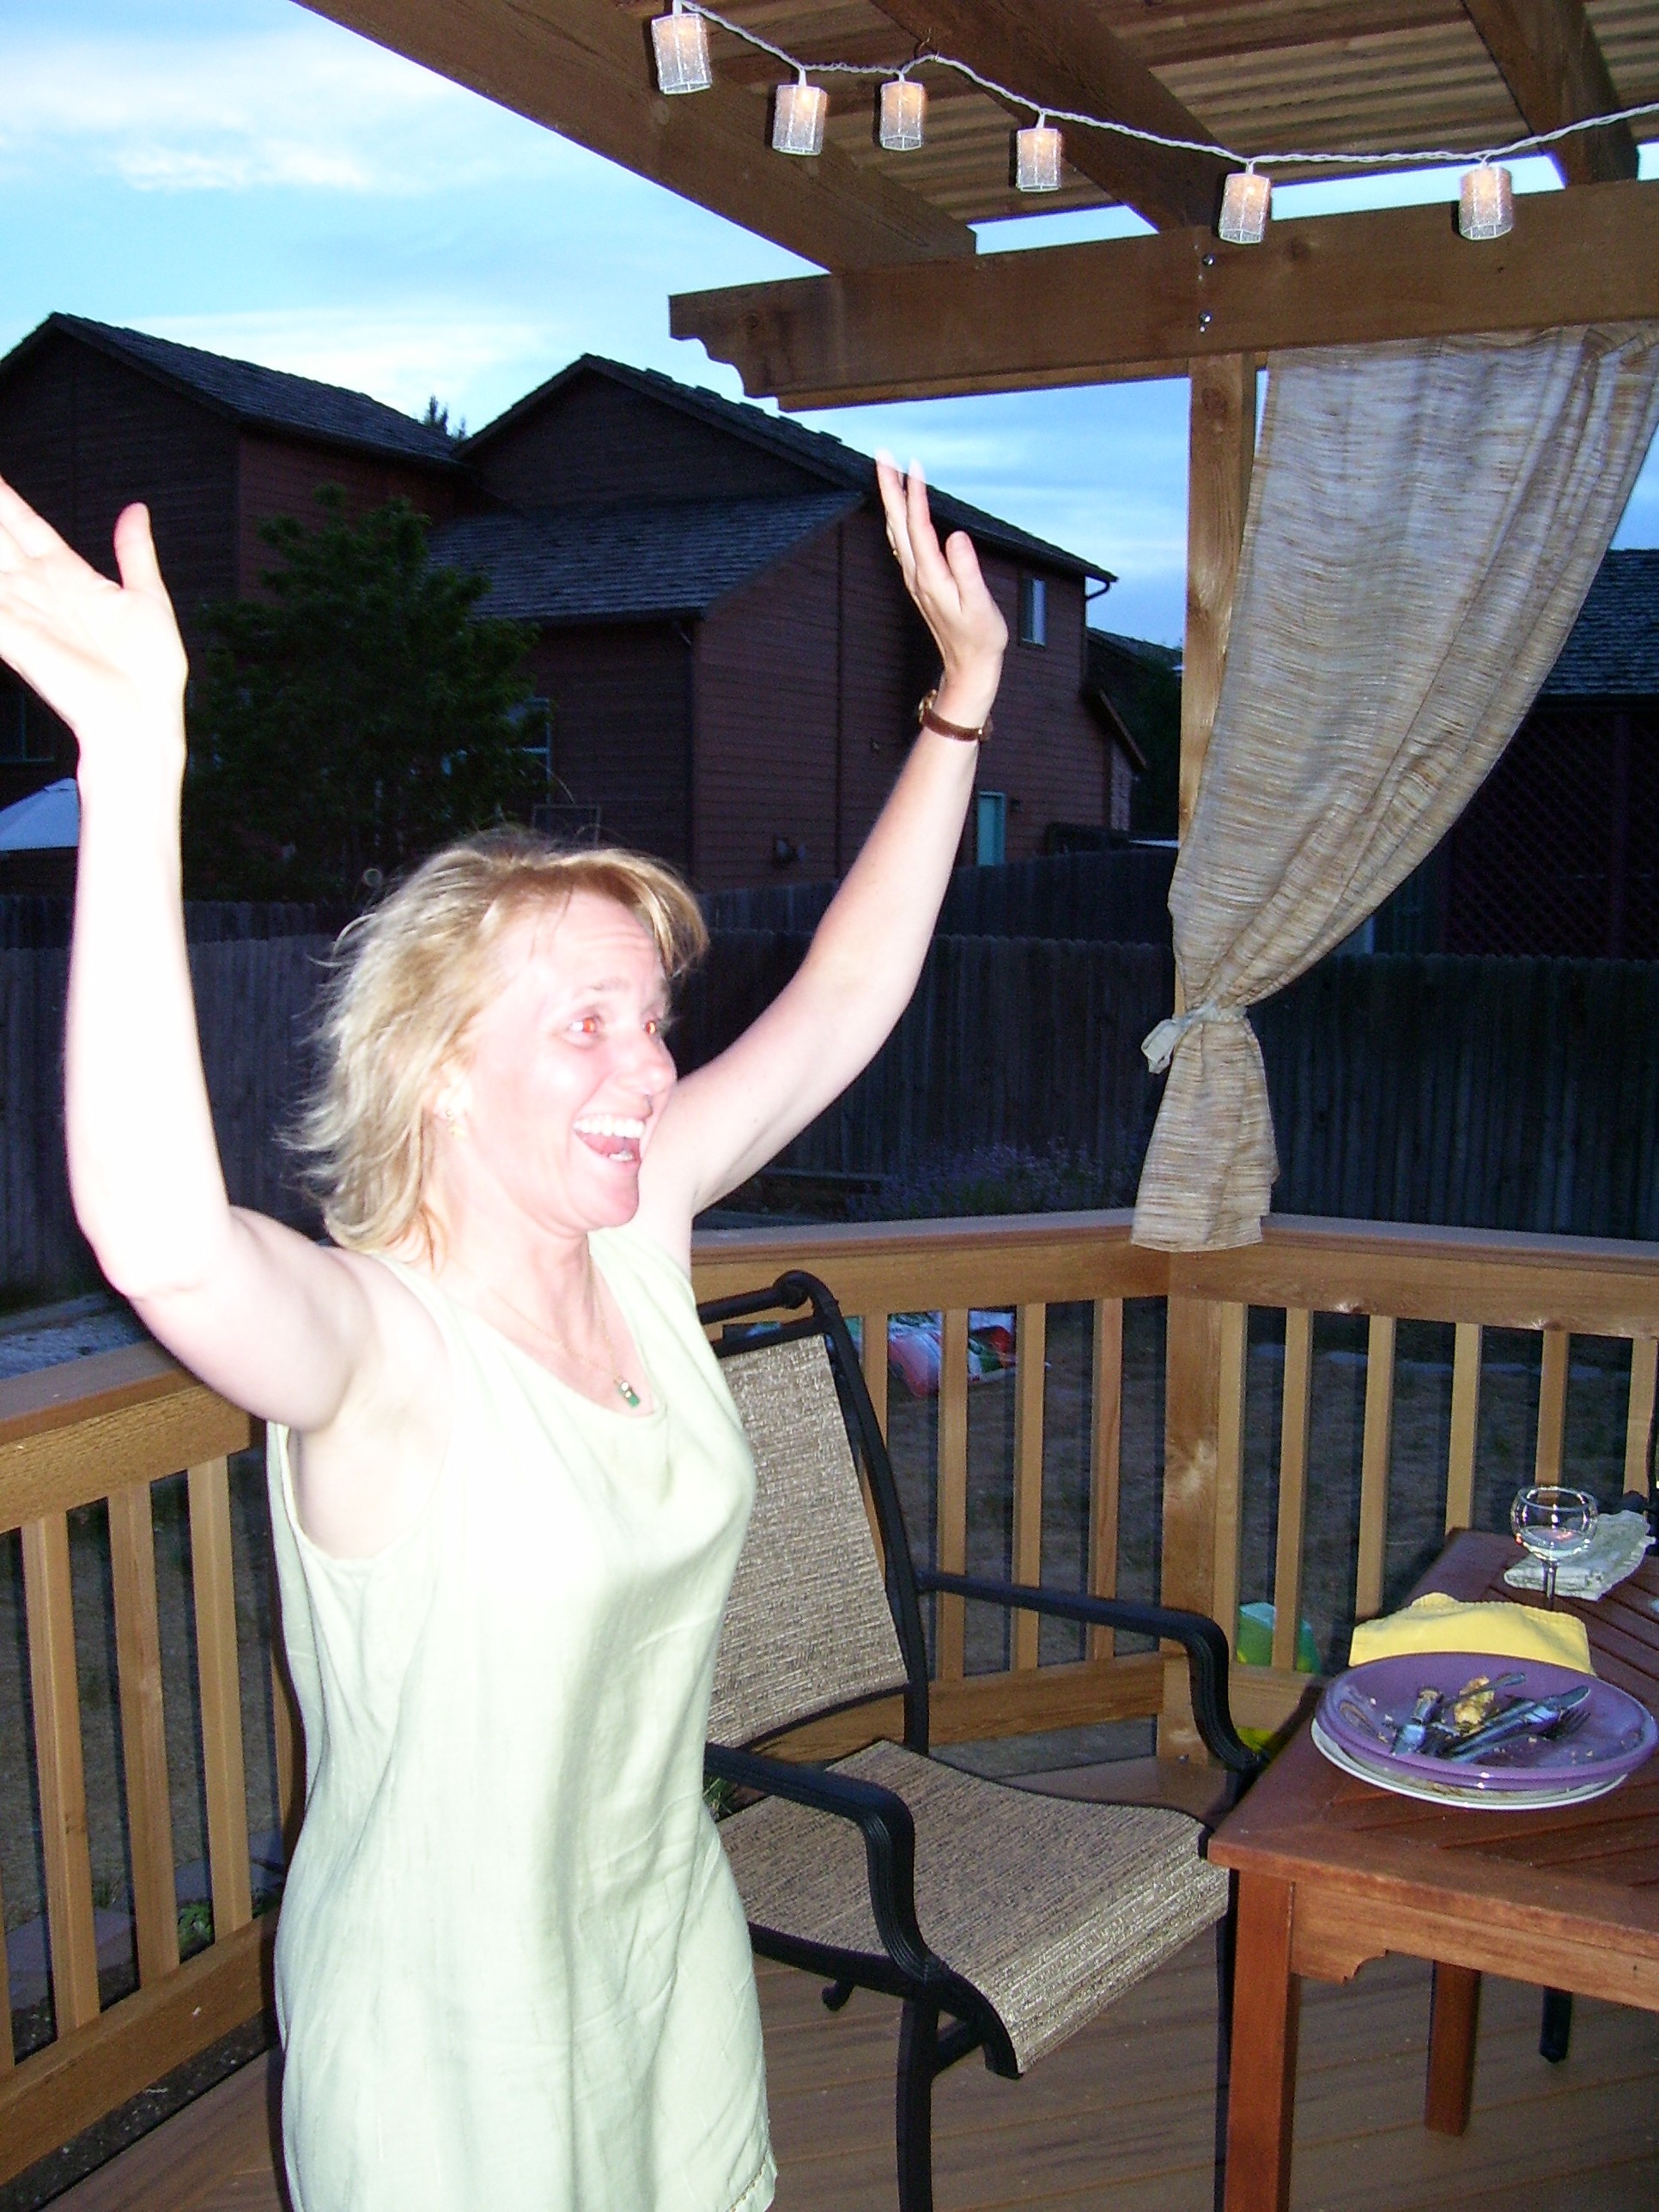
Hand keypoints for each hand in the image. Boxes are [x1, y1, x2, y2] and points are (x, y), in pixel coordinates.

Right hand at [0, 477, 187, 780]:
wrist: (143, 717)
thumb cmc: (152, 672)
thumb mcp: (149, 597)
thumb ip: (135, 553)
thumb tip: (136, 511)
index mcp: (69, 577)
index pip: (26, 527)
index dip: (6, 499)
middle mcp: (39, 590)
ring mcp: (22, 611)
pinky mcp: (12, 636)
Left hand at [876, 452, 1006, 727]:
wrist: (968, 667)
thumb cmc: (979, 638)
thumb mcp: (979, 605)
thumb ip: (967, 570)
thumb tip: (956, 537)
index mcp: (931, 576)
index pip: (918, 526)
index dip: (915, 494)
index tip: (913, 466)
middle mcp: (917, 575)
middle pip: (898, 523)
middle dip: (889, 487)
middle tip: (883, 455)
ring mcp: (916, 578)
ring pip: (897, 531)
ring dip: (892, 500)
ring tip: (888, 473)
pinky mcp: (921, 582)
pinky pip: (904, 542)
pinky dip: (899, 519)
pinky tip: (899, 511)